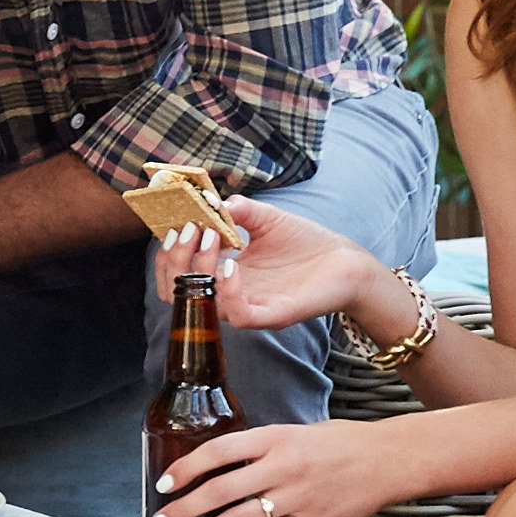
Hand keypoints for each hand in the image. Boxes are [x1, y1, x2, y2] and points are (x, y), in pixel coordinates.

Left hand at [143, 417, 396, 516]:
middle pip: (219, 490)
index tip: (164, 484)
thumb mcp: (298, 432)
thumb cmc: (342, 443)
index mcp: (275, 437)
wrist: (388, 459)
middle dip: (181, 509)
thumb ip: (263, 448)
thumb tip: (224, 467)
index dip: (186, 468)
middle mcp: (282, 466)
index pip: (218, 451)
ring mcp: (296, 496)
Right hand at [152, 197, 389, 333]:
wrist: (346, 262)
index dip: (169, 251)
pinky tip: (233, 264)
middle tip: (189, 230)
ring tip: (211, 239)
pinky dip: (228, 290)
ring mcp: (250, 306)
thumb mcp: (267, 219)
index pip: (178, 274)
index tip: (177, 223)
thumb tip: (213, 201)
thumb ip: (239, 210)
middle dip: (174, 260)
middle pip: (179, 293)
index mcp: (224, 272)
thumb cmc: (307, 243)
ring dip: (198, 269)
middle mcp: (231, 293)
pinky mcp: (272, 315)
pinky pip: (239, 314)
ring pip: (203, 304)